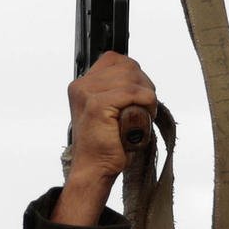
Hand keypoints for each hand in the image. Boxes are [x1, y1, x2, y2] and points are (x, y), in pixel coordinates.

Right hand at [55, 53, 158, 226]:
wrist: (94, 168)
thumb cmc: (106, 144)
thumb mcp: (110, 110)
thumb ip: (117, 90)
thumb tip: (139, 77)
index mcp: (82, 84)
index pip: (115, 59)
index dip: (134, 74)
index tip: (140, 93)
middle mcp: (82, 85)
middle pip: (127, 66)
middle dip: (143, 84)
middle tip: (146, 107)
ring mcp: (87, 94)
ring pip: (132, 78)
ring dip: (146, 96)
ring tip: (144, 114)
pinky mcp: (96, 104)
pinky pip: (132, 93)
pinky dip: (145, 102)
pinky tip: (145, 116)